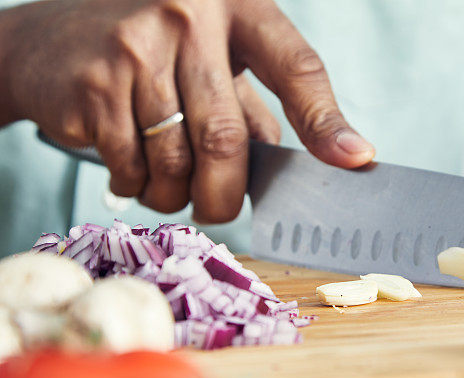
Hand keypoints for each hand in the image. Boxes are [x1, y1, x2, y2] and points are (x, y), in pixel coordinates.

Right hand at [0, 0, 374, 221]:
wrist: (43, 42)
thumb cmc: (150, 55)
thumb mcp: (209, 62)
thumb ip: (252, 109)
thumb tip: (299, 165)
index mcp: (235, 6)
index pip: (298, 67)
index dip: (326, 122)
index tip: (355, 161)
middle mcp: (189, 16)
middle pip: (228, 139)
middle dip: (227, 194)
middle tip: (220, 206)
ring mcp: (136, 47)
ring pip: (178, 163)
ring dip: (176, 195)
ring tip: (167, 182)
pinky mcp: (94, 84)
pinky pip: (131, 168)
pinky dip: (137, 187)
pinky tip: (129, 164)